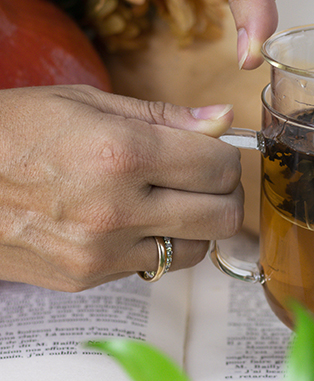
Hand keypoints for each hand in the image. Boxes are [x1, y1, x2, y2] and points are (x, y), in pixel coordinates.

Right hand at [0, 85, 243, 290]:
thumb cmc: (15, 132)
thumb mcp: (87, 103)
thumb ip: (164, 116)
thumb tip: (222, 119)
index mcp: (120, 153)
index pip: (219, 166)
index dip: (225, 156)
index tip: (213, 151)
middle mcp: (116, 208)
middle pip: (222, 216)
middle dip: (225, 194)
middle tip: (206, 179)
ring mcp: (102, 251)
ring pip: (198, 248)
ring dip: (197, 224)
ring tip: (170, 201)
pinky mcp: (89, 277)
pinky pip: (156, 266)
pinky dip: (161, 244)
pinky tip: (136, 221)